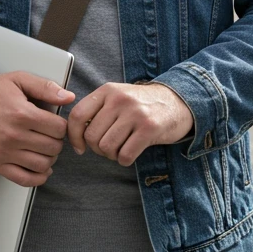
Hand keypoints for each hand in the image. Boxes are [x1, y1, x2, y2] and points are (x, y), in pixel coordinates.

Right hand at [0, 72, 74, 187]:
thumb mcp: (18, 79)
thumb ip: (45, 87)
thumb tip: (68, 97)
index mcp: (21, 114)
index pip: (58, 128)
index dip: (62, 126)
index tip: (56, 123)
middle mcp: (14, 136)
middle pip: (53, 147)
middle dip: (57, 141)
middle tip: (51, 135)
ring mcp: (4, 153)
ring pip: (42, 165)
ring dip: (49, 158)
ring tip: (45, 148)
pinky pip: (24, 180)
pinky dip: (38, 178)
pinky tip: (40, 168)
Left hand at [67, 82, 193, 166]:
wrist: (178, 102)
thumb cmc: (142, 105)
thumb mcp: (118, 97)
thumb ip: (97, 109)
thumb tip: (74, 134)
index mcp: (108, 91)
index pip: (78, 115)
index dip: (74, 136)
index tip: (80, 147)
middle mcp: (120, 99)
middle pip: (91, 136)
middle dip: (97, 149)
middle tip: (108, 147)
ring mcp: (135, 113)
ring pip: (106, 147)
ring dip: (111, 155)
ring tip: (120, 149)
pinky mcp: (149, 128)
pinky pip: (125, 155)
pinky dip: (125, 160)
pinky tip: (130, 153)